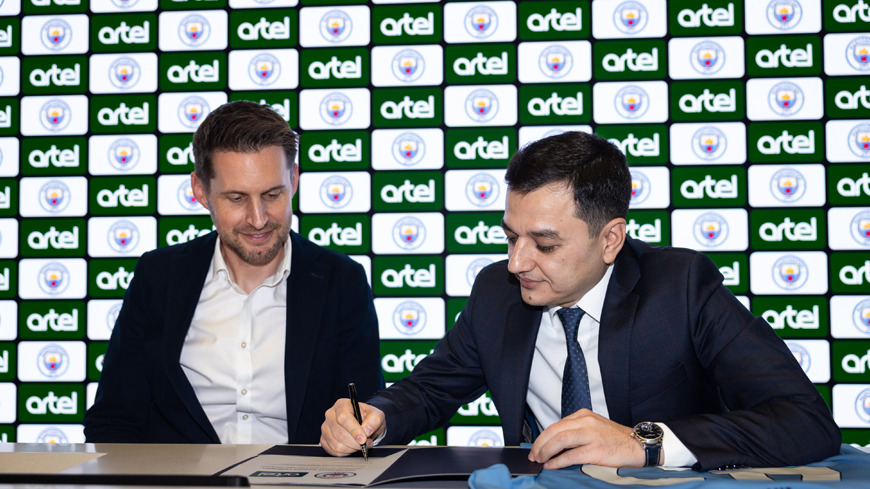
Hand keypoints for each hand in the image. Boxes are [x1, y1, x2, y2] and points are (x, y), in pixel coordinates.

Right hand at [321, 399, 385, 456]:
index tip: (363, 439)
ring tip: (359, 444)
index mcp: (342, 405)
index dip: (354, 430)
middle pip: (339, 433)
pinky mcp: (324, 439)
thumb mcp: (376, 415)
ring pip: (336, 445)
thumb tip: (367, 430)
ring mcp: (325, 427)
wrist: (364, 425)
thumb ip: (374, 420)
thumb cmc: (368, 418)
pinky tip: (351, 446)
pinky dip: (345, 452)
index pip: (343, 418)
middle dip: (355, 443)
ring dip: (351, 448)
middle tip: (366, 443)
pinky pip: (333, 451)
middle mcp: (331, 415)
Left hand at [528, 409, 645, 468]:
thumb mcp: (594, 427)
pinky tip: (551, 465)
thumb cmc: (615, 439)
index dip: (542, 437)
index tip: (535, 447)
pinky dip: (558, 461)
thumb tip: (553, 444)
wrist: (638, 446)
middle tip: (533, 455)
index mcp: (584, 415)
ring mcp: (592, 435)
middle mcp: (586, 422)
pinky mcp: (596, 450)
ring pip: (560, 440)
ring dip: (546, 451)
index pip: (556, 424)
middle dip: (540, 444)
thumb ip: (575, 431)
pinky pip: (571, 455)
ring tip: (540, 460)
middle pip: (555, 430)